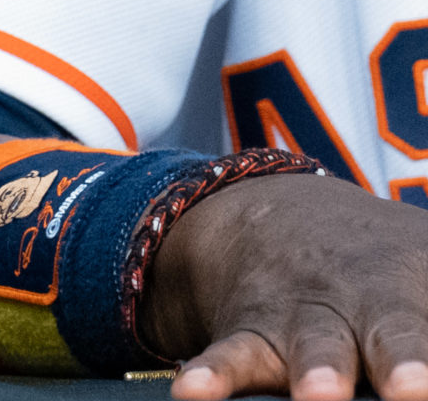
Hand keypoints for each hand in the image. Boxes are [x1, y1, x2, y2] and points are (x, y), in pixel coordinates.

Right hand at [139, 173, 427, 400]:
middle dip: (401, 360)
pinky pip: (227, 357)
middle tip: (414, 392)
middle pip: (387, 332)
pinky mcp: (247, 337)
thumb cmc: (378, 257)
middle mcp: (358, 304)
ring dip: (314, 367)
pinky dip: (211, 375)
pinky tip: (192, 393)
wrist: (272, 214)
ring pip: (307, 345)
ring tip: (318, 396)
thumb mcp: (426, 252)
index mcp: (411, 289)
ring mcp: (299, 319)